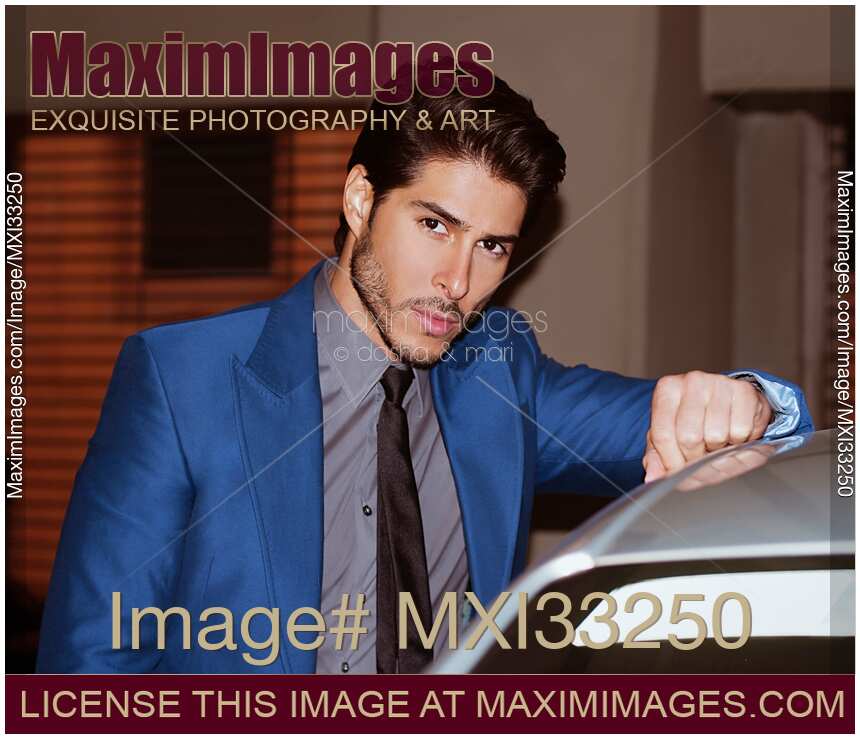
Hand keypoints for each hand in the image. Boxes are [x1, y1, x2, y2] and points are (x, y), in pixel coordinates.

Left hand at [642, 371, 772, 482]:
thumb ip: (656, 456)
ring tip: (716, 442)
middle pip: (689, 438)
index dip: (671, 461)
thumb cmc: (693, 417)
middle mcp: (692, 381)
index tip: (676, 470)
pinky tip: (733, 434)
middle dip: (695, 457)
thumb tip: (652, 478)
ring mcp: (720, 383)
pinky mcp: (745, 391)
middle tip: (700, 455)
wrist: (727, 398)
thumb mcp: (668, 432)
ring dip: (718, 449)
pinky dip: (739, 442)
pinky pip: (741, 431)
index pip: (663, 435)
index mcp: (667, 389)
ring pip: (716, 436)